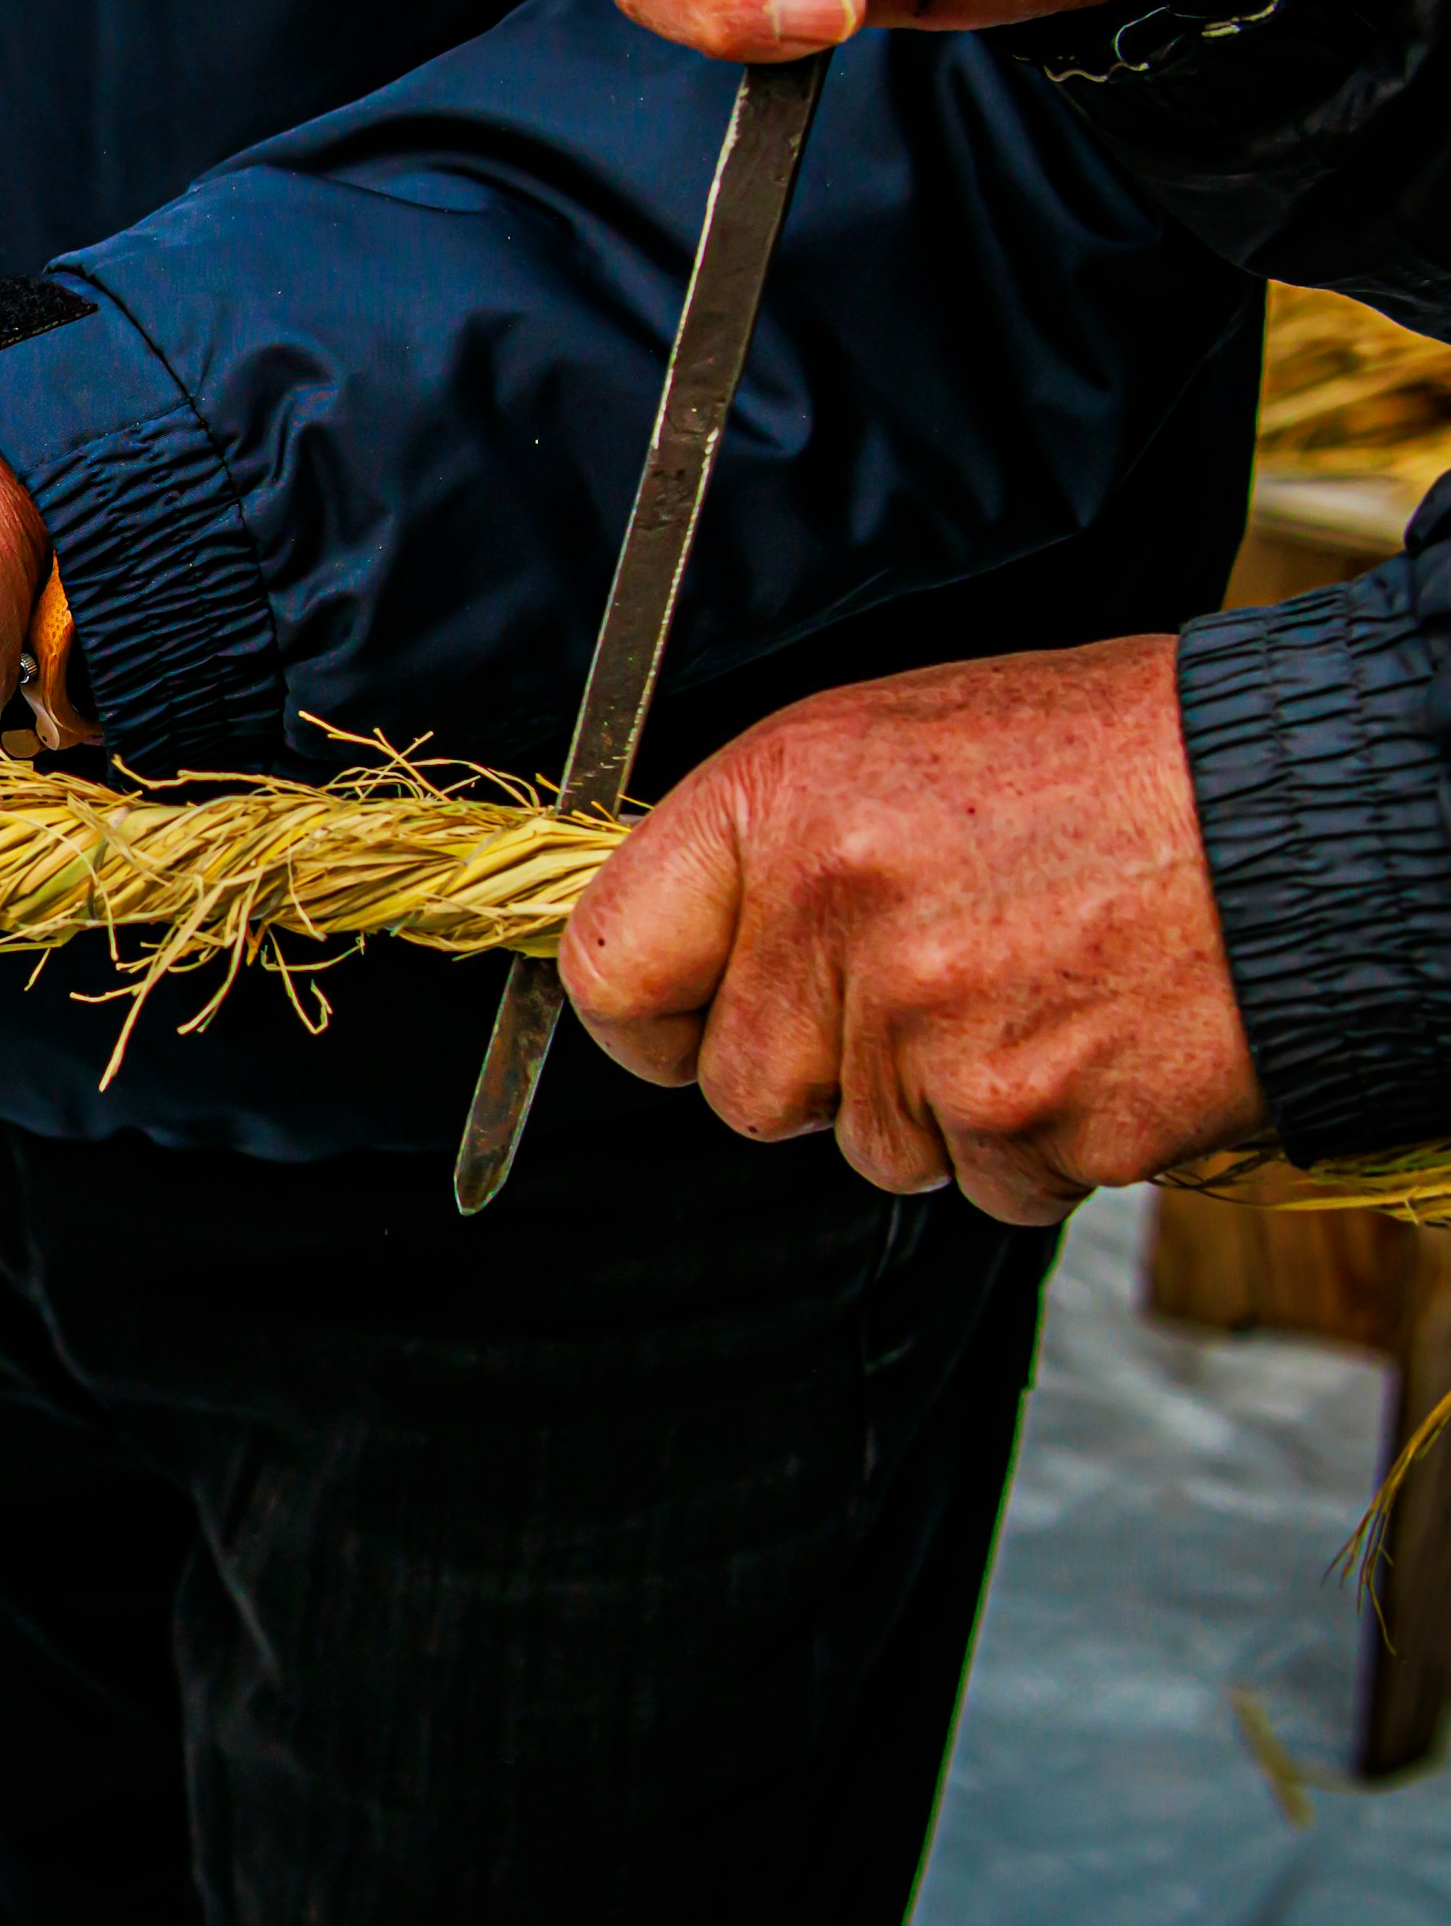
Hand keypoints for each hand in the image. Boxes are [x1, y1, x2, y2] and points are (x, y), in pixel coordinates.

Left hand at [560, 636, 1264, 1222]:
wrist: (1311, 811)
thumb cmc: (1117, 761)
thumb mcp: (900, 740)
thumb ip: (774, 851)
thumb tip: (681, 943)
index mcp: (783, 803)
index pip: (614, 968)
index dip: (647, 1016)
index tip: (679, 1020)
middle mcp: (837, 921)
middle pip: (742, 1089)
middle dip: (814, 1070)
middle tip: (916, 993)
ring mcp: (933, 1035)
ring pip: (870, 1146)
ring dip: (938, 1103)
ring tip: (1035, 988)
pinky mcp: (1034, 1125)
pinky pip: (988, 1184)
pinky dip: (1039, 1143)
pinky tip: (1094, 1041)